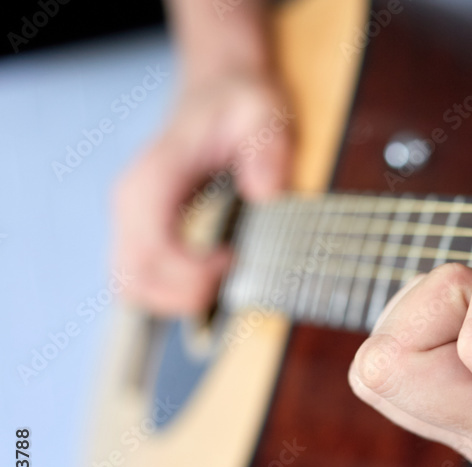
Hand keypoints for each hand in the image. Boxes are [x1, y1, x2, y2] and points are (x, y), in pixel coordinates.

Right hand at [113, 72, 292, 313]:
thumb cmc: (238, 104)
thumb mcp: (263, 113)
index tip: (232, 260)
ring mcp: (133, 219)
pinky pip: (143, 279)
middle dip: (184, 296)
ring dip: (177, 298)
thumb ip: (267, 149)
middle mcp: (132, 202)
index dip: (190, 275)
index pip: (149, 252)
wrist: (220, 90)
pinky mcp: (144, 231)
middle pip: (132, 280)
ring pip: (131, 286)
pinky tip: (210, 273)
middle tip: (230, 275)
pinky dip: (174, 291)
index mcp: (153, 178)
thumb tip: (265, 193)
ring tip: (221, 275)